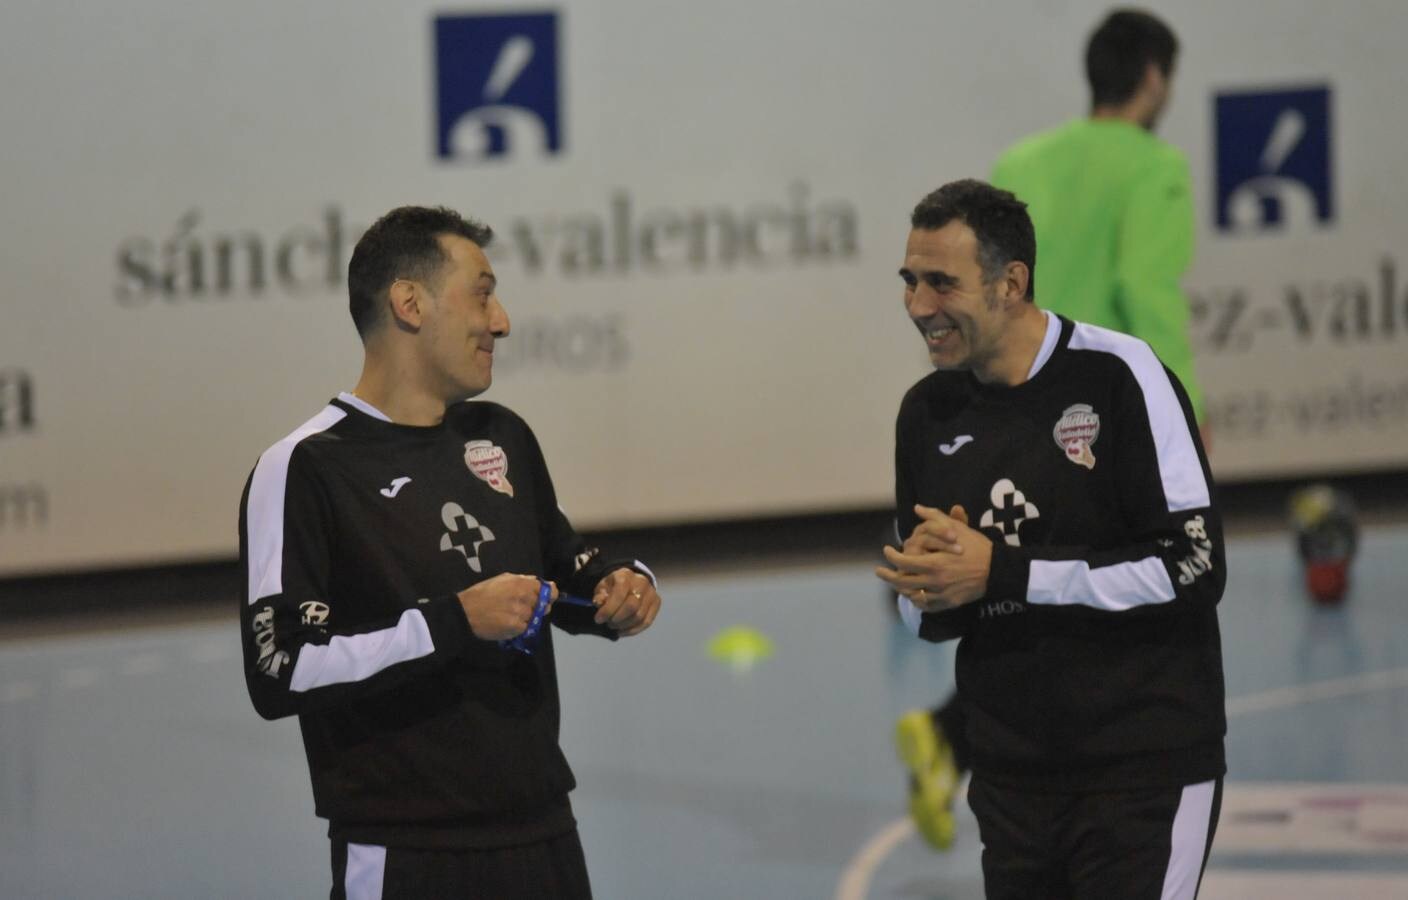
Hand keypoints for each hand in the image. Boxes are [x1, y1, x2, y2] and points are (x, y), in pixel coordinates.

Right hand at [458, 574, 557, 640]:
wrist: (466, 612)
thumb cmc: (482, 593)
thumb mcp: (503, 579)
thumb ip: (523, 580)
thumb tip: (539, 582)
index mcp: (523, 584)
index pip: (549, 591)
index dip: (550, 594)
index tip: (547, 597)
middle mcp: (525, 598)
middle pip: (544, 606)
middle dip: (537, 608)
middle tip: (523, 608)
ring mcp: (522, 614)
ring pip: (534, 618)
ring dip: (527, 618)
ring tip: (510, 616)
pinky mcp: (516, 628)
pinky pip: (526, 628)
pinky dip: (519, 627)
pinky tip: (507, 623)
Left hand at [592, 568, 660, 636]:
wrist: (629, 582)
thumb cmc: (613, 587)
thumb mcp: (603, 588)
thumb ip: (600, 596)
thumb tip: (599, 603)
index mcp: (625, 575)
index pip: (619, 595)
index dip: (608, 610)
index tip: (598, 619)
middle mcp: (641, 582)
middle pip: (632, 606)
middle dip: (617, 619)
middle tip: (608, 623)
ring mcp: (651, 592)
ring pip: (639, 616)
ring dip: (624, 625)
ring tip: (614, 626)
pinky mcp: (656, 602)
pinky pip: (646, 622)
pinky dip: (633, 630)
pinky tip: (622, 631)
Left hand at [876, 504, 991, 610]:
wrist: (998, 570)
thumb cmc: (977, 546)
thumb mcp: (957, 528)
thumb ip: (935, 518)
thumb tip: (917, 508)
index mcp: (934, 563)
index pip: (903, 562)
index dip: (891, 556)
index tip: (886, 551)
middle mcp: (935, 581)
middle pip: (903, 582)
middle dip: (888, 576)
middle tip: (880, 572)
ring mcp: (942, 594)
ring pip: (913, 595)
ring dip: (901, 589)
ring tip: (895, 583)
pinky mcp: (949, 603)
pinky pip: (927, 606)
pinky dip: (917, 601)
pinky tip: (913, 595)